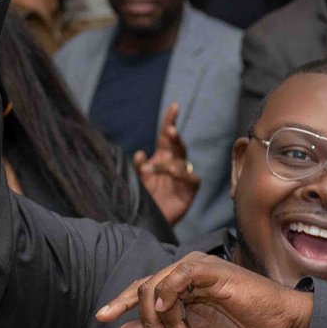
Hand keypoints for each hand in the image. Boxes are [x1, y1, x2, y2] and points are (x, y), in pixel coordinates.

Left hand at [93, 249, 314, 327]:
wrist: (279, 325)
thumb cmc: (244, 327)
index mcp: (181, 285)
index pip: (142, 289)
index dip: (120, 303)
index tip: (102, 318)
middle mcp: (186, 271)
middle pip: (143, 287)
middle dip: (143, 319)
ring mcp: (198, 268)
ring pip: (157, 284)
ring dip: (160, 317)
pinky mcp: (211, 269)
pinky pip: (179, 274)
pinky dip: (168, 291)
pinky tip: (168, 309)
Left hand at [134, 102, 201, 224]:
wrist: (148, 221)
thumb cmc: (142, 199)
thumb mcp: (135, 181)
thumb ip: (137, 167)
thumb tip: (140, 153)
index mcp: (160, 157)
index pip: (165, 136)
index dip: (170, 120)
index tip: (174, 106)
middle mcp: (173, 164)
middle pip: (177, 144)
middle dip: (174, 136)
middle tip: (169, 131)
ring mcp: (183, 176)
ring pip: (181, 161)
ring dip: (166, 164)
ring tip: (149, 172)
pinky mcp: (190, 189)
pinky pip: (191, 178)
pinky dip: (181, 176)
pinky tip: (171, 178)